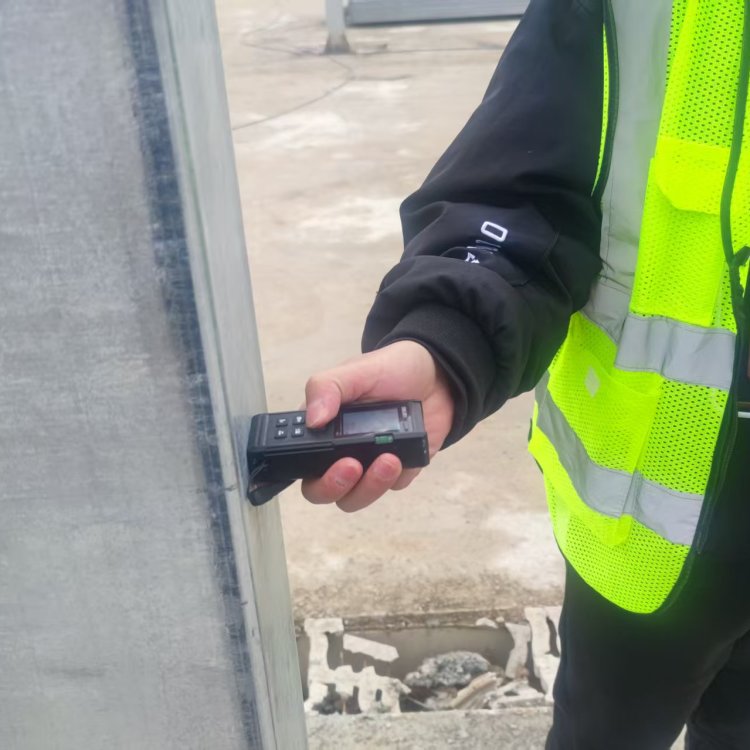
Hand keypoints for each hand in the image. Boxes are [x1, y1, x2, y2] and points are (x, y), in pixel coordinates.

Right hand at [302, 340, 454, 511]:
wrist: (436, 375)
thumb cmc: (390, 369)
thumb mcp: (355, 370)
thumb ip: (327, 388)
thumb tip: (312, 419)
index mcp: (322, 430)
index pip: (300, 462)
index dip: (304, 470)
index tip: (324, 458)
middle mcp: (340, 452)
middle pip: (323, 491)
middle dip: (334, 486)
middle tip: (352, 466)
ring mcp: (369, 464)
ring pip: (357, 496)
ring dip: (370, 486)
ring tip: (389, 459)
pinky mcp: (398, 471)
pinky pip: (393, 487)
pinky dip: (398, 477)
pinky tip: (406, 455)